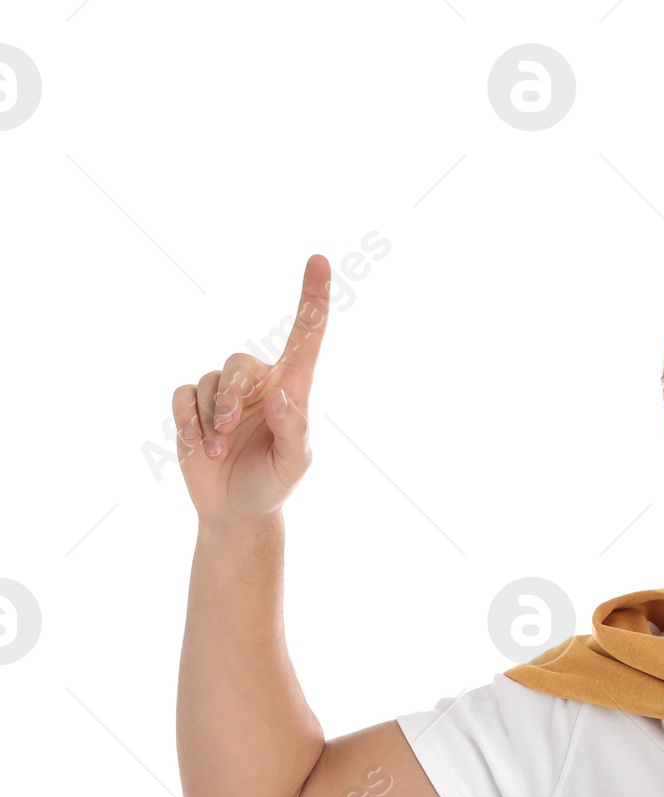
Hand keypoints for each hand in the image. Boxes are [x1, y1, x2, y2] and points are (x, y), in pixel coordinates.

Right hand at [171, 254, 330, 522]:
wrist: (238, 510)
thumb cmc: (275, 482)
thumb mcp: (295, 463)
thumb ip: (294, 430)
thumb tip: (280, 393)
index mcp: (293, 388)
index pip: (306, 336)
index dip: (313, 299)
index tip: (320, 260)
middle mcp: (259, 382)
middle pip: (239, 364)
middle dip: (231, 398)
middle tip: (228, 429)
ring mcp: (223, 392)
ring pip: (209, 381)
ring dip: (209, 418)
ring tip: (218, 450)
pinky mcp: (192, 405)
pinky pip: (183, 395)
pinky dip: (186, 419)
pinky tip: (196, 446)